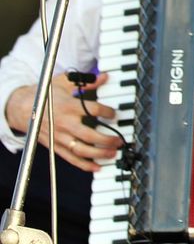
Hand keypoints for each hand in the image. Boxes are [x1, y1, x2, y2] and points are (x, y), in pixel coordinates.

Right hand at [4, 72, 122, 171]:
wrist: (22, 108)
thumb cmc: (45, 95)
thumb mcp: (64, 83)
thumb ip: (86, 82)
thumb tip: (104, 76)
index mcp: (68, 106)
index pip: (93, 110)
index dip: (108, 112)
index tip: (115, 114)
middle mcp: (64, 123)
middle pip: (89, 134)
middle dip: (107, 139)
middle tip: (120, 140)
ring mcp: (59, 136)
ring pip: (81, 149)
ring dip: (99, 153)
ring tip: (113, 153)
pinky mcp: (54, 146)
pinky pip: (70, 158)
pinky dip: (84, 165)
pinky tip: (97, 167)